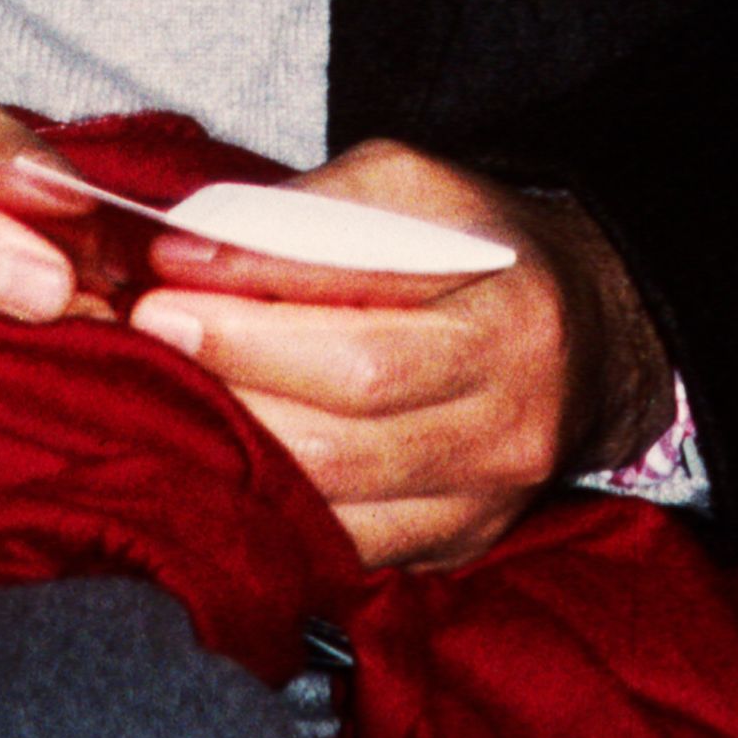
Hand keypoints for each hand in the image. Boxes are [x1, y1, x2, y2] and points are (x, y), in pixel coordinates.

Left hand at [136, 140, 671, 573]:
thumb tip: (192, 249)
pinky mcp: (453, 543)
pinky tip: (221, 452)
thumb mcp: (416, 191)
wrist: (587, 336)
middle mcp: (506, 425)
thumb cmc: (485, 252)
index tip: (168, 280)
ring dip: (231, 447)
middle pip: (341, 434)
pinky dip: (269, 505)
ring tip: (170, 387)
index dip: (251, 320)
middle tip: (150, 333)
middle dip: (229, 382)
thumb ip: (312, 213)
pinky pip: (342, 547)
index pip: (363, 341)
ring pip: (330, 502)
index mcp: (510, 325)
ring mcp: (482, 498)